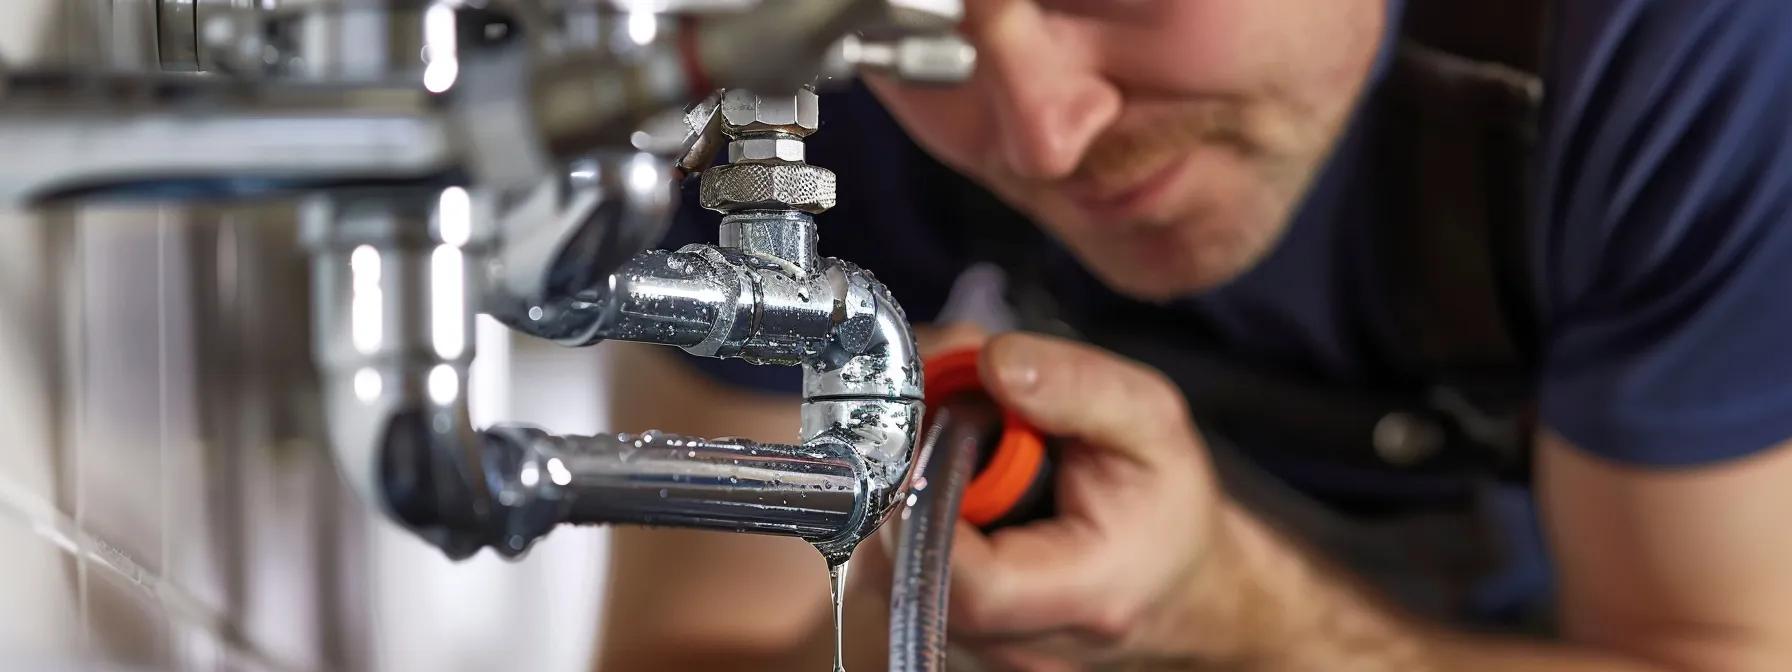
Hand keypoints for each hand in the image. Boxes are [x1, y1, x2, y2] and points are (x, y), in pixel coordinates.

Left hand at [897, 331, 1225, 669]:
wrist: (1182, 583)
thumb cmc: (1166, 507)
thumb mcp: (1151, 422)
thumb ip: (1077, 385)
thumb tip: (991, 360)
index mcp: (1086, 597)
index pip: (970, 585)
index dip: (920, 510)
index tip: (917, 440)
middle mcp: (1027, 648)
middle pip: (913, 582)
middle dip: (906, 492)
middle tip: (933, 430)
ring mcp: (990, 659)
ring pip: (896, 585)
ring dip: (903, 510)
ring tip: (956, 465)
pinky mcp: (963, 649)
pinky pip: (901, 590)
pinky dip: (908, 535)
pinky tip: (951, 502)